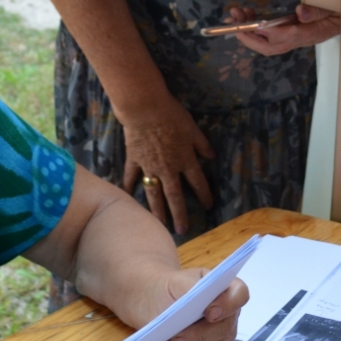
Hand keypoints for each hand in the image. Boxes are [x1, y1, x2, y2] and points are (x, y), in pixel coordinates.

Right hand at [120, 95, 214, 235]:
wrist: (145, 109)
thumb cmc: (172, 116)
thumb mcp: (193, 129)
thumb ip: (202, 144)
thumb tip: (212, 156)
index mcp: (185, 160)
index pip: (198, 182)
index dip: (204, 195)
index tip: (208, 207)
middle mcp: (168, 169)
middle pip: (175, 196)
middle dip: (180, 214)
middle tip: (182, 230)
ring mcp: (150, 166)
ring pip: (154, 193)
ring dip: (157, 210)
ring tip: (159, 223)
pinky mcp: (135, 160)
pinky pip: (131, 177)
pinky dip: (130, 187)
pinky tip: (128, 198)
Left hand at [151, 272, 249, 340]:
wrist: (159, 302)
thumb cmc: (171, 289)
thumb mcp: (176, 281)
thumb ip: (189, 288)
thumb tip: (194, 302)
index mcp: (227, 289)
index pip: (239, 295)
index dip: (228, 305)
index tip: (209, 313)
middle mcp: (230, 315)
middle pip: (224, 329)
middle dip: (198, 337)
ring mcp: (223, 337)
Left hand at [233, 4, 339, 56]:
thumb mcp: (334, 7)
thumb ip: (317, 11)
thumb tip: (300, 13)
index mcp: (312, 33)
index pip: (287, 37)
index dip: (268, 33)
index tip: (253, 24)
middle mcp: (300, 39)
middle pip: (271, 47)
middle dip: (249, 36)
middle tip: (233, 19)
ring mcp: (294, 37)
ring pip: (267, 42)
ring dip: (249, 31)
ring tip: (236, 14)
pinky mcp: (290, 32)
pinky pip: (270, 35)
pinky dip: (255, 27)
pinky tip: (248, 15)